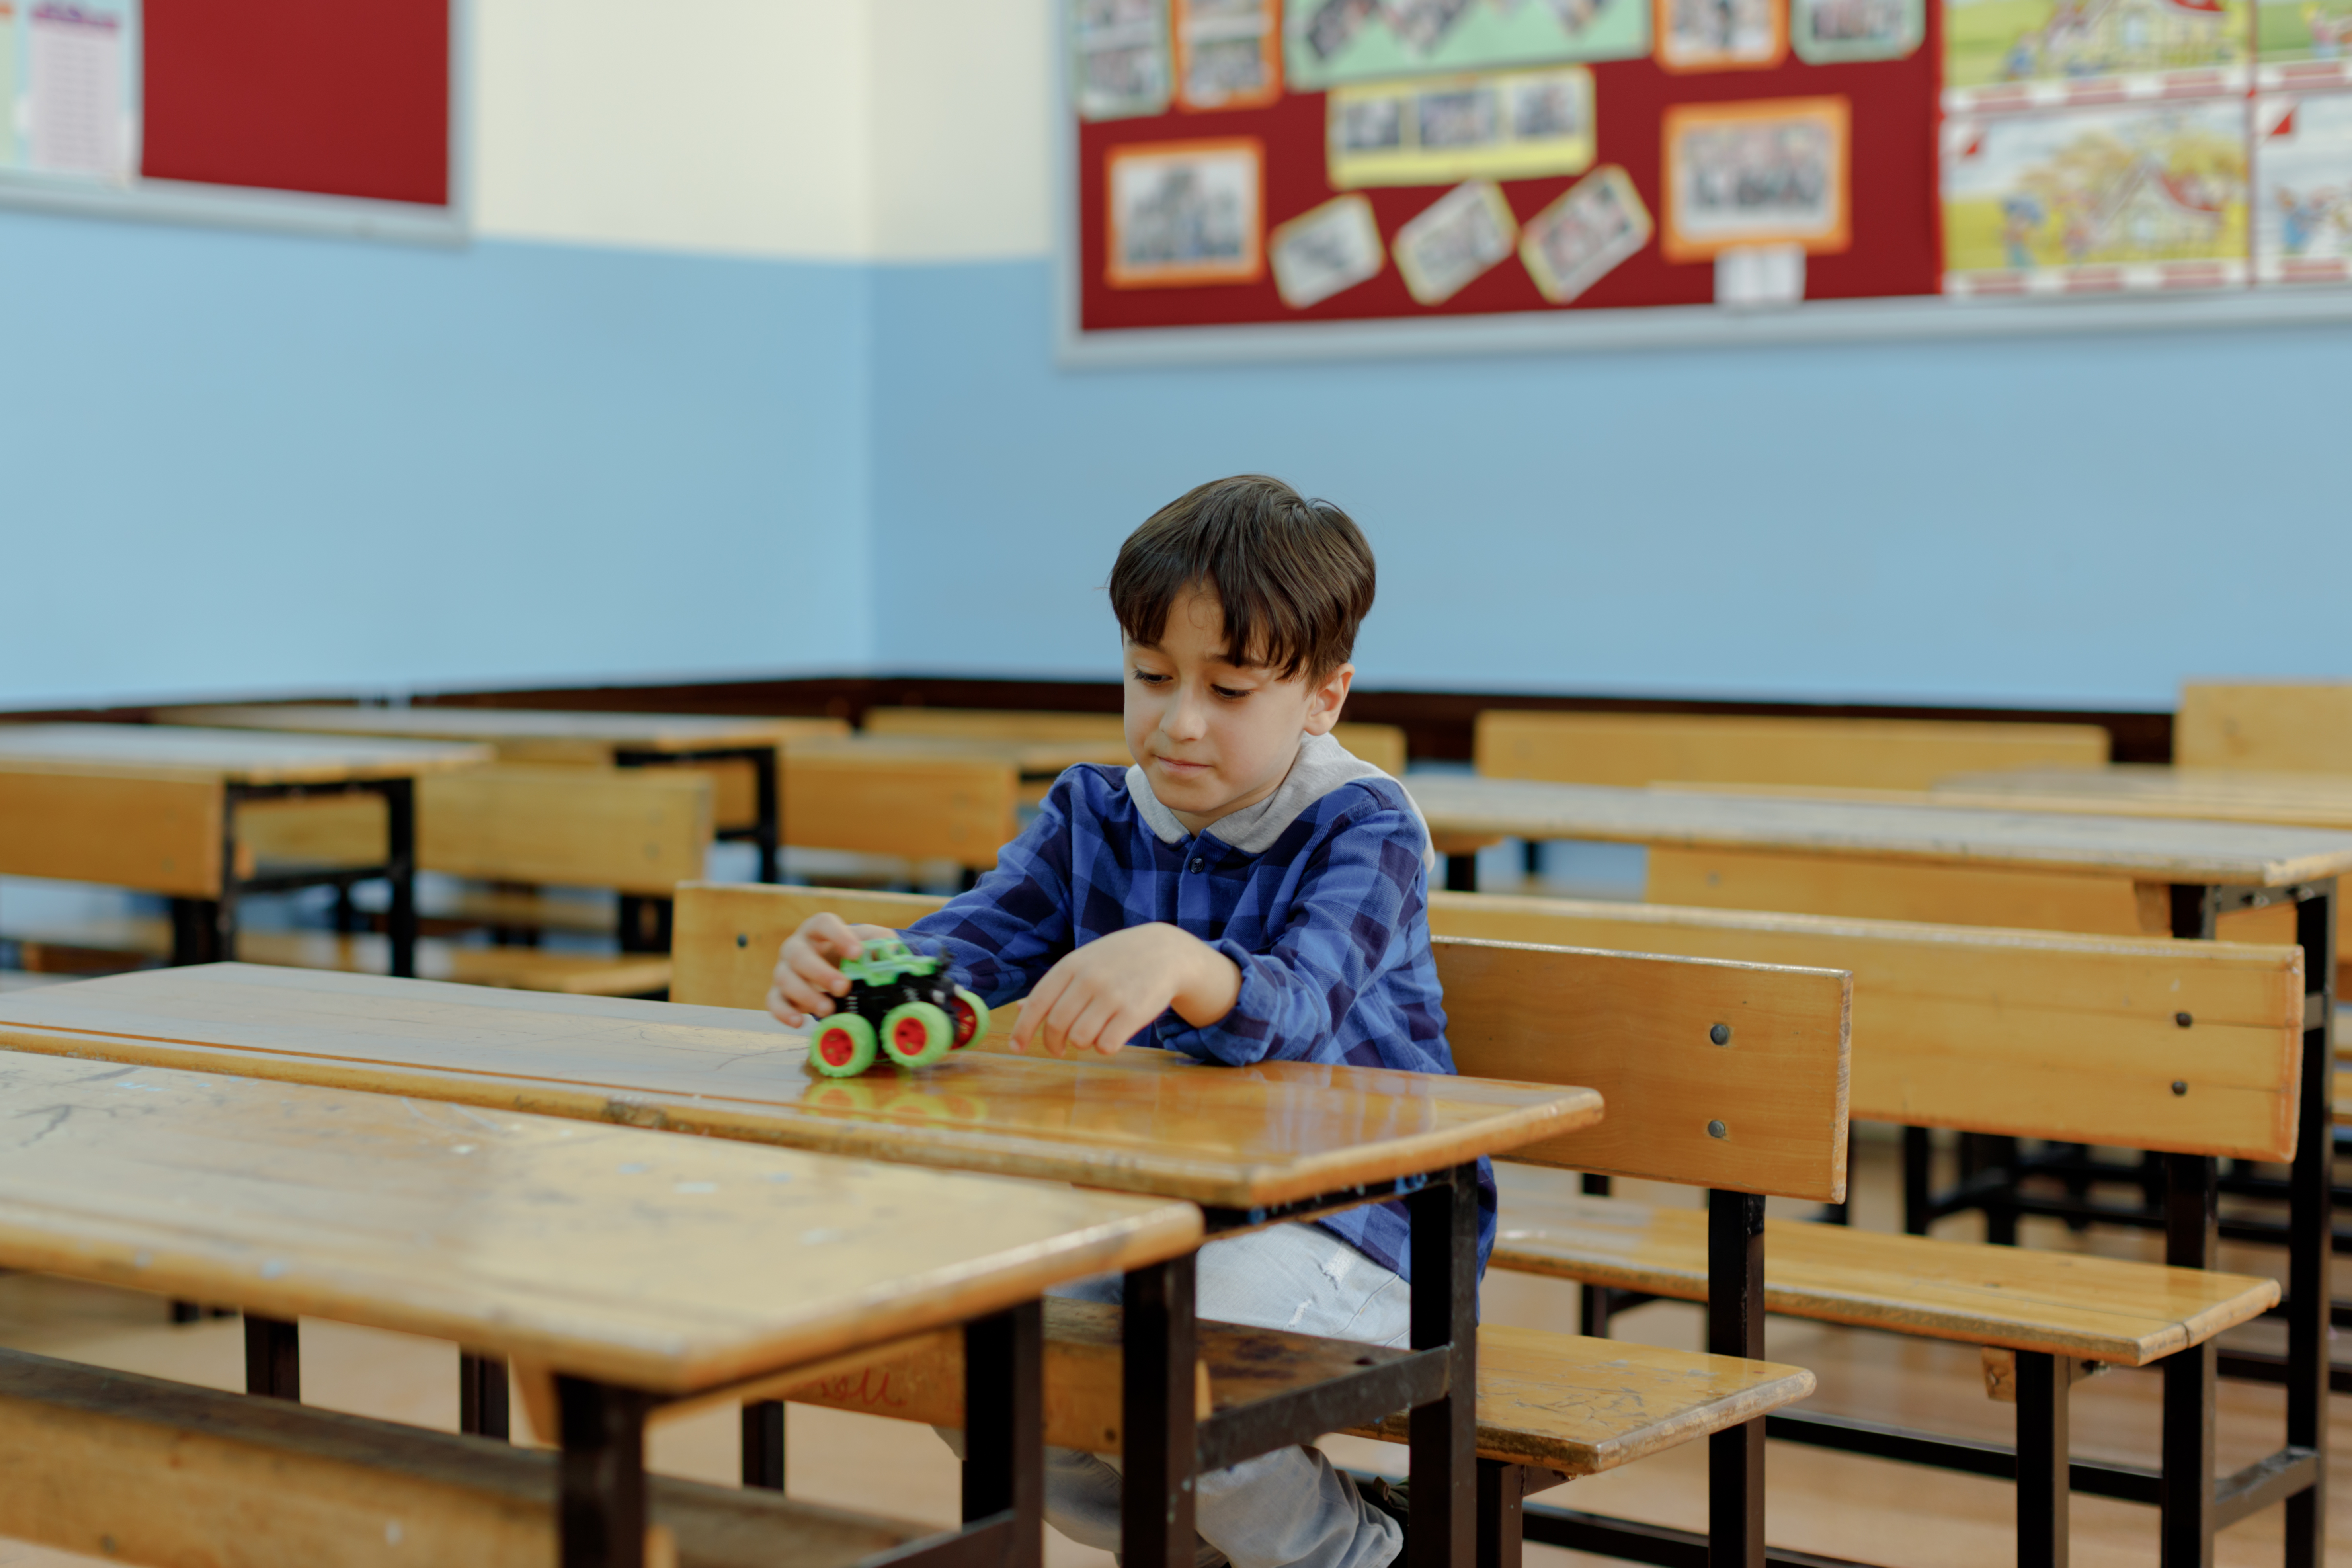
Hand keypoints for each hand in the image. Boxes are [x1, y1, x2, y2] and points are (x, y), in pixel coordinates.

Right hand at [767, 915, 897, 1026]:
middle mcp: (796, 946)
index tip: (857, 953)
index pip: (823, 923)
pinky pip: (773, 1001)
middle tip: (844, 987)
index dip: (838, 936)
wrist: (836, 968)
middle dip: (820, 972)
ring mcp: (784, 969)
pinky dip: (783, 1012)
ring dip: (806, 995)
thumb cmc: (849, 953)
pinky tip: (799, 1022)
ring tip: (828, 1009)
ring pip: (785, 978)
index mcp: (818, 929)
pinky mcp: (779, 992)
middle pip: (799, 955)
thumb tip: (892, 951)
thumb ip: (881, 942)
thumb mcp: (868, 942)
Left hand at [1010, 923, 1239, 1057]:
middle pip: (1057, 1025)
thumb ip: (1054, 987)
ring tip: (1090, 1035)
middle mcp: (1089, 979)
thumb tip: (1020, 1009)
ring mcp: (1112, 995)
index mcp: (1071, 965)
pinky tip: (1111, 1036)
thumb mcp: (1083, 964)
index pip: (1038, 1002)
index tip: (1016, 1048)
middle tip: (1059, 1049)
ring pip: (1080, 1038)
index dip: (1022, 1029)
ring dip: (1081, 1044)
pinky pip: (1106, 1045)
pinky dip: (1104, 1047)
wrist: (1166, 951)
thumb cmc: (1117, 960)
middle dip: (1053, 1044)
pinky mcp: (1134, 1012)